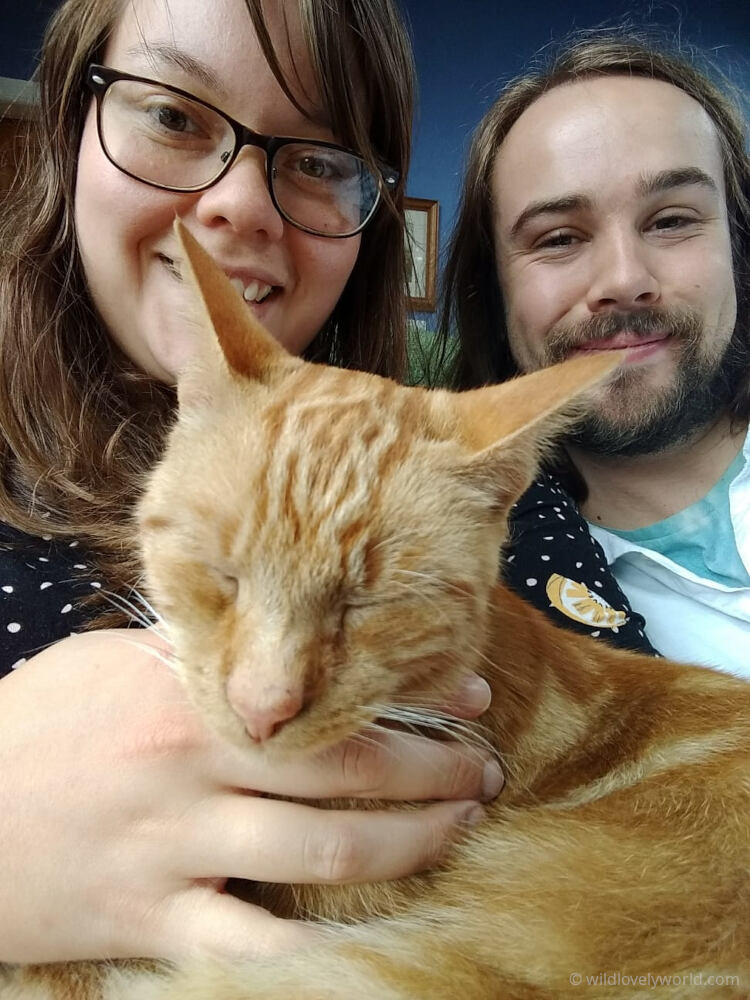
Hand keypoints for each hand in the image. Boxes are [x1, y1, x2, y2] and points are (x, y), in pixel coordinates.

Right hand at [0, 629, 499, 963]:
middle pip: (346, 775)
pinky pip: (250, 946)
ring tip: (460, 827)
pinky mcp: (152, 918)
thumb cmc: (36, 724)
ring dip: (410, 844)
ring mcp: (177, 850)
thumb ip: (197, 659)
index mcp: (188, 700)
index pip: (327, 698)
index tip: (468, 696)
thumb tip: (280, 650)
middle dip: (434, 773)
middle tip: (485, 769)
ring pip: (323, 856)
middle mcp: (194, 772)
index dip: (410, 701)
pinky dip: (315, 951)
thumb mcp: (112, 664)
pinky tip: (377, 940)